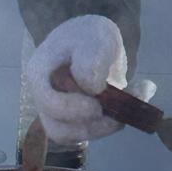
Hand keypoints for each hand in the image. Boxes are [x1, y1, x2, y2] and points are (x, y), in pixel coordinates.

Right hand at [27, 15, 156, 143]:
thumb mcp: (93, 37)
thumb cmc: (88, 36)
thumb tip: (92, 88)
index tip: (97, 107)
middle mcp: (44, 98)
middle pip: (58, 127)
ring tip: (131, 110)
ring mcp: (57, 113)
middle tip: (121, 115)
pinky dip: (112, 125)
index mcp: (40, 73)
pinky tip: (131, 107)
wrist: (92, 42)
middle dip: (92, 125)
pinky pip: (89, 131)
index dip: (69, 109)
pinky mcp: (76, 121)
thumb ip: (91, 58)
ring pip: (74, 134)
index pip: (46, 100)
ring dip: (104, 129)